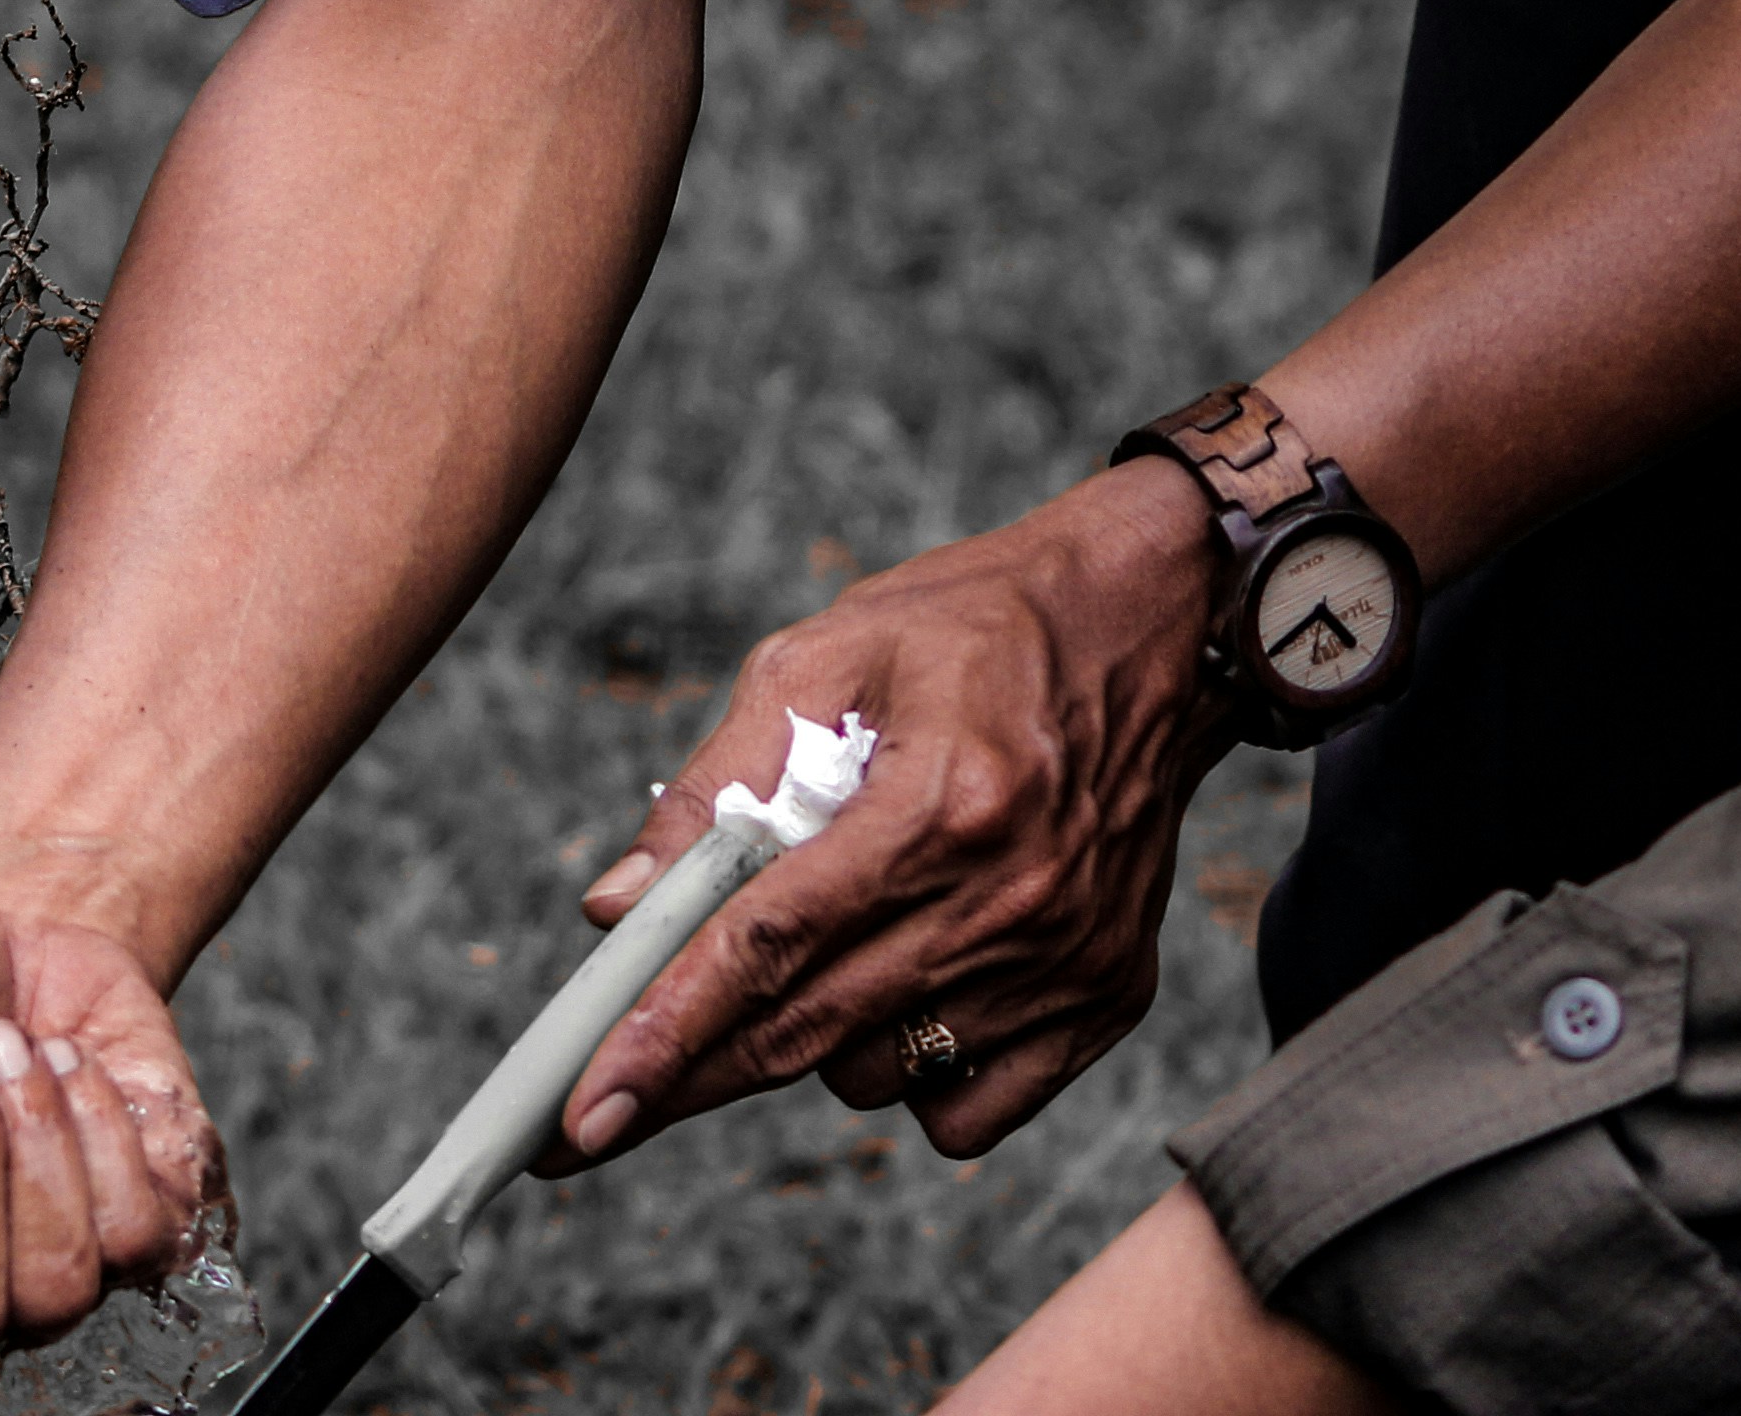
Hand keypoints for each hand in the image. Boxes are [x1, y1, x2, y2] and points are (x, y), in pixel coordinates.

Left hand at [554, 462, 1236, 1159]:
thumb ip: (715, 788)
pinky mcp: (1107, 1000)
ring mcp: (1066, 963)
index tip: (585, 1111)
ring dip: (816, 1039)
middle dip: (688, 1079)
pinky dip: (912, 1078)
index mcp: (938, 805)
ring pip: (876, 1079)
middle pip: (809, 1033)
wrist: (1156, 626)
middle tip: (598, 1111)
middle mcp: (1011, 900)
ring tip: (835, 933)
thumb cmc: (974, 626)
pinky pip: (967, 1114)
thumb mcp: (824, 658)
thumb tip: (615, 911)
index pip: (771, 946)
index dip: (665, 1033)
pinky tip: (907, 984)